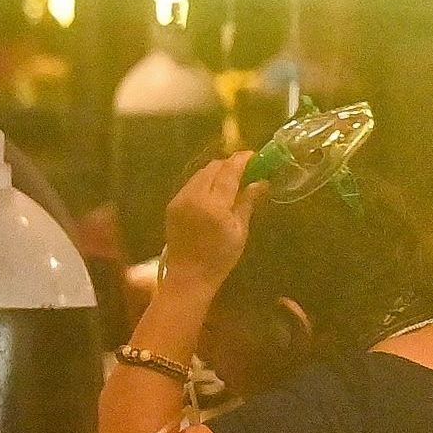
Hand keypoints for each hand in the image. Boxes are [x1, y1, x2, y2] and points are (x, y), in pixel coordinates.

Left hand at [159, 150, 254, 293]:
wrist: (188, 276)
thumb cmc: (220, 257)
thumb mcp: (239, 230)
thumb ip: (247, 201)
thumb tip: (261, 181)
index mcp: (213, 204)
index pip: (229, 171)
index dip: (243, 160)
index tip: (255, 155)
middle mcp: (193, 197)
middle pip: (213, 168)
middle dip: (230, 164)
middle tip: (247, 170)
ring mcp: (179, 200)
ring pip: (200, 174)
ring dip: (217, 172)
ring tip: (233, 180)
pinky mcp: (172, 205)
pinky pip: (191, 184)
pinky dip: (205, 182)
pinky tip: (216, 191)